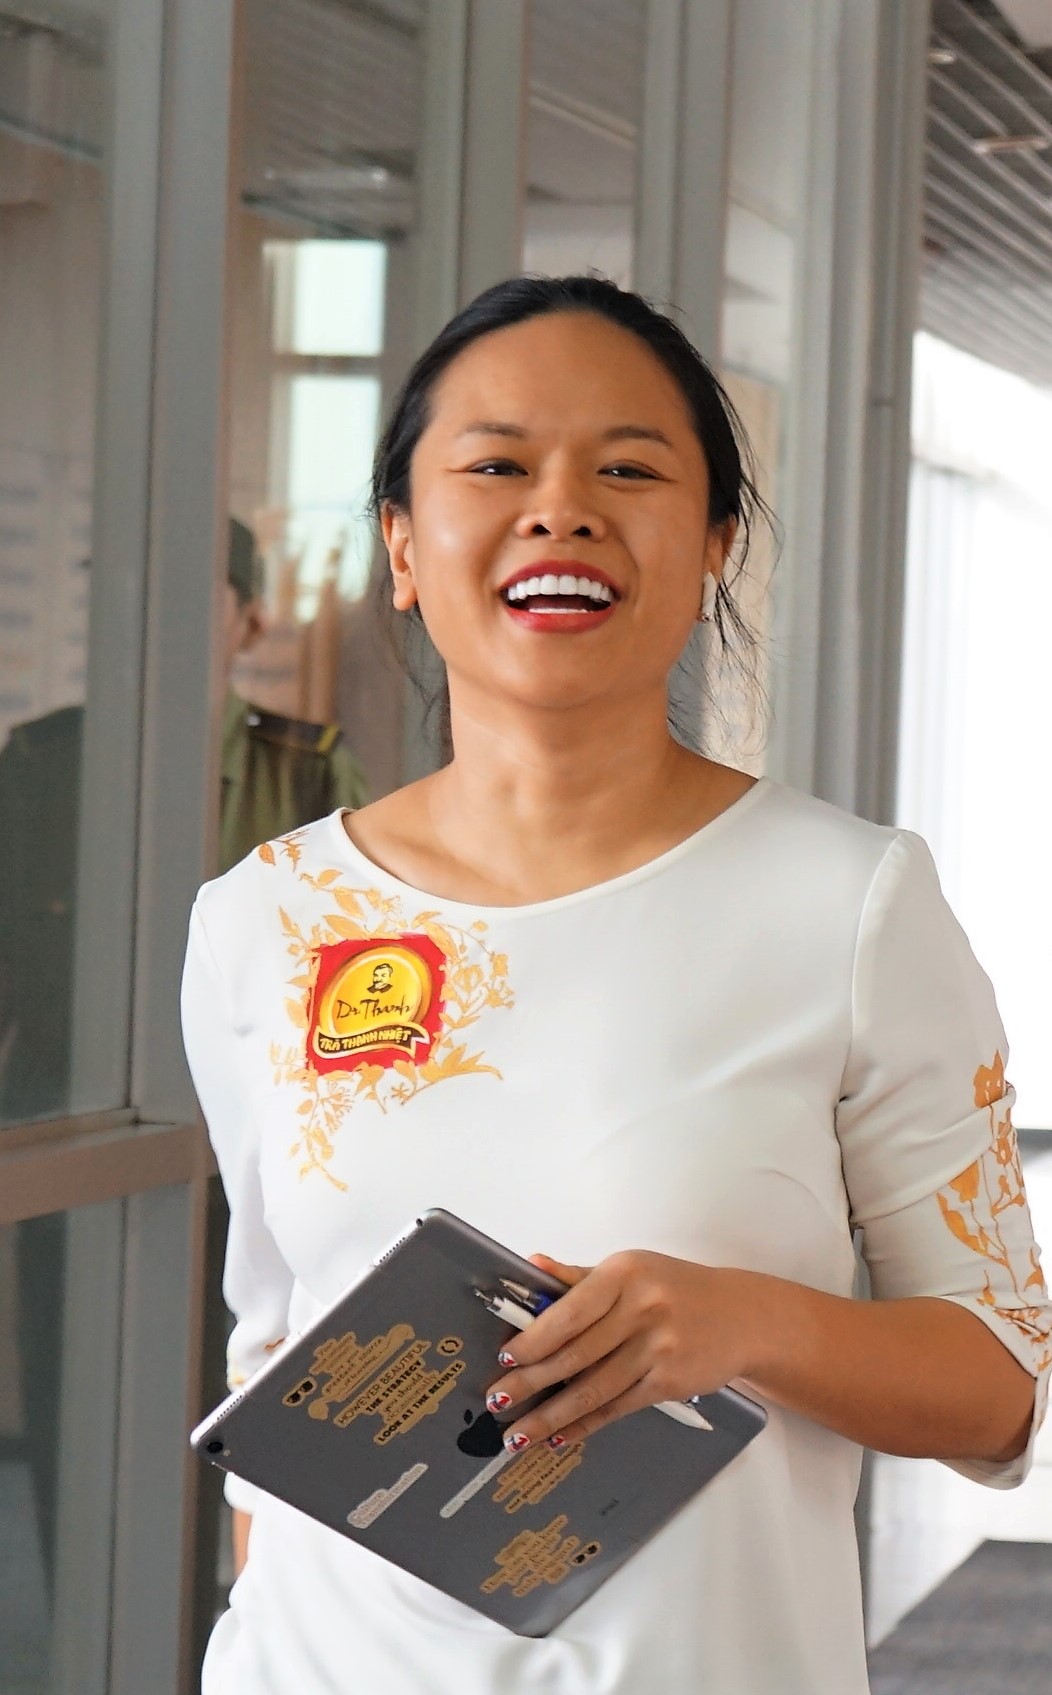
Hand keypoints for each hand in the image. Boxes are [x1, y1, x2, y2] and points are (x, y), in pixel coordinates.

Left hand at [485, 1250, 751, 1452]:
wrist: (741, 1317)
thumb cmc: (677, 1289)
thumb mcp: (631, 1270)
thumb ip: (578, 1277)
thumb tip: (531, 1267)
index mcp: (625, 1274)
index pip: (569, 1311)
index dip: (534, 1339)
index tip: (505, 1357)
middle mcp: (642, 1309)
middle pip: (575, 1355)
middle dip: (530, 1382)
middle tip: (497, 1402)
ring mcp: (658, 1349)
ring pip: (593, 1389)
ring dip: (550, 1415)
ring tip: (517, 1433)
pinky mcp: (670, 1383)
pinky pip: (617, 1408)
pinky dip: (585, 1425)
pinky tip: (559, 1435)